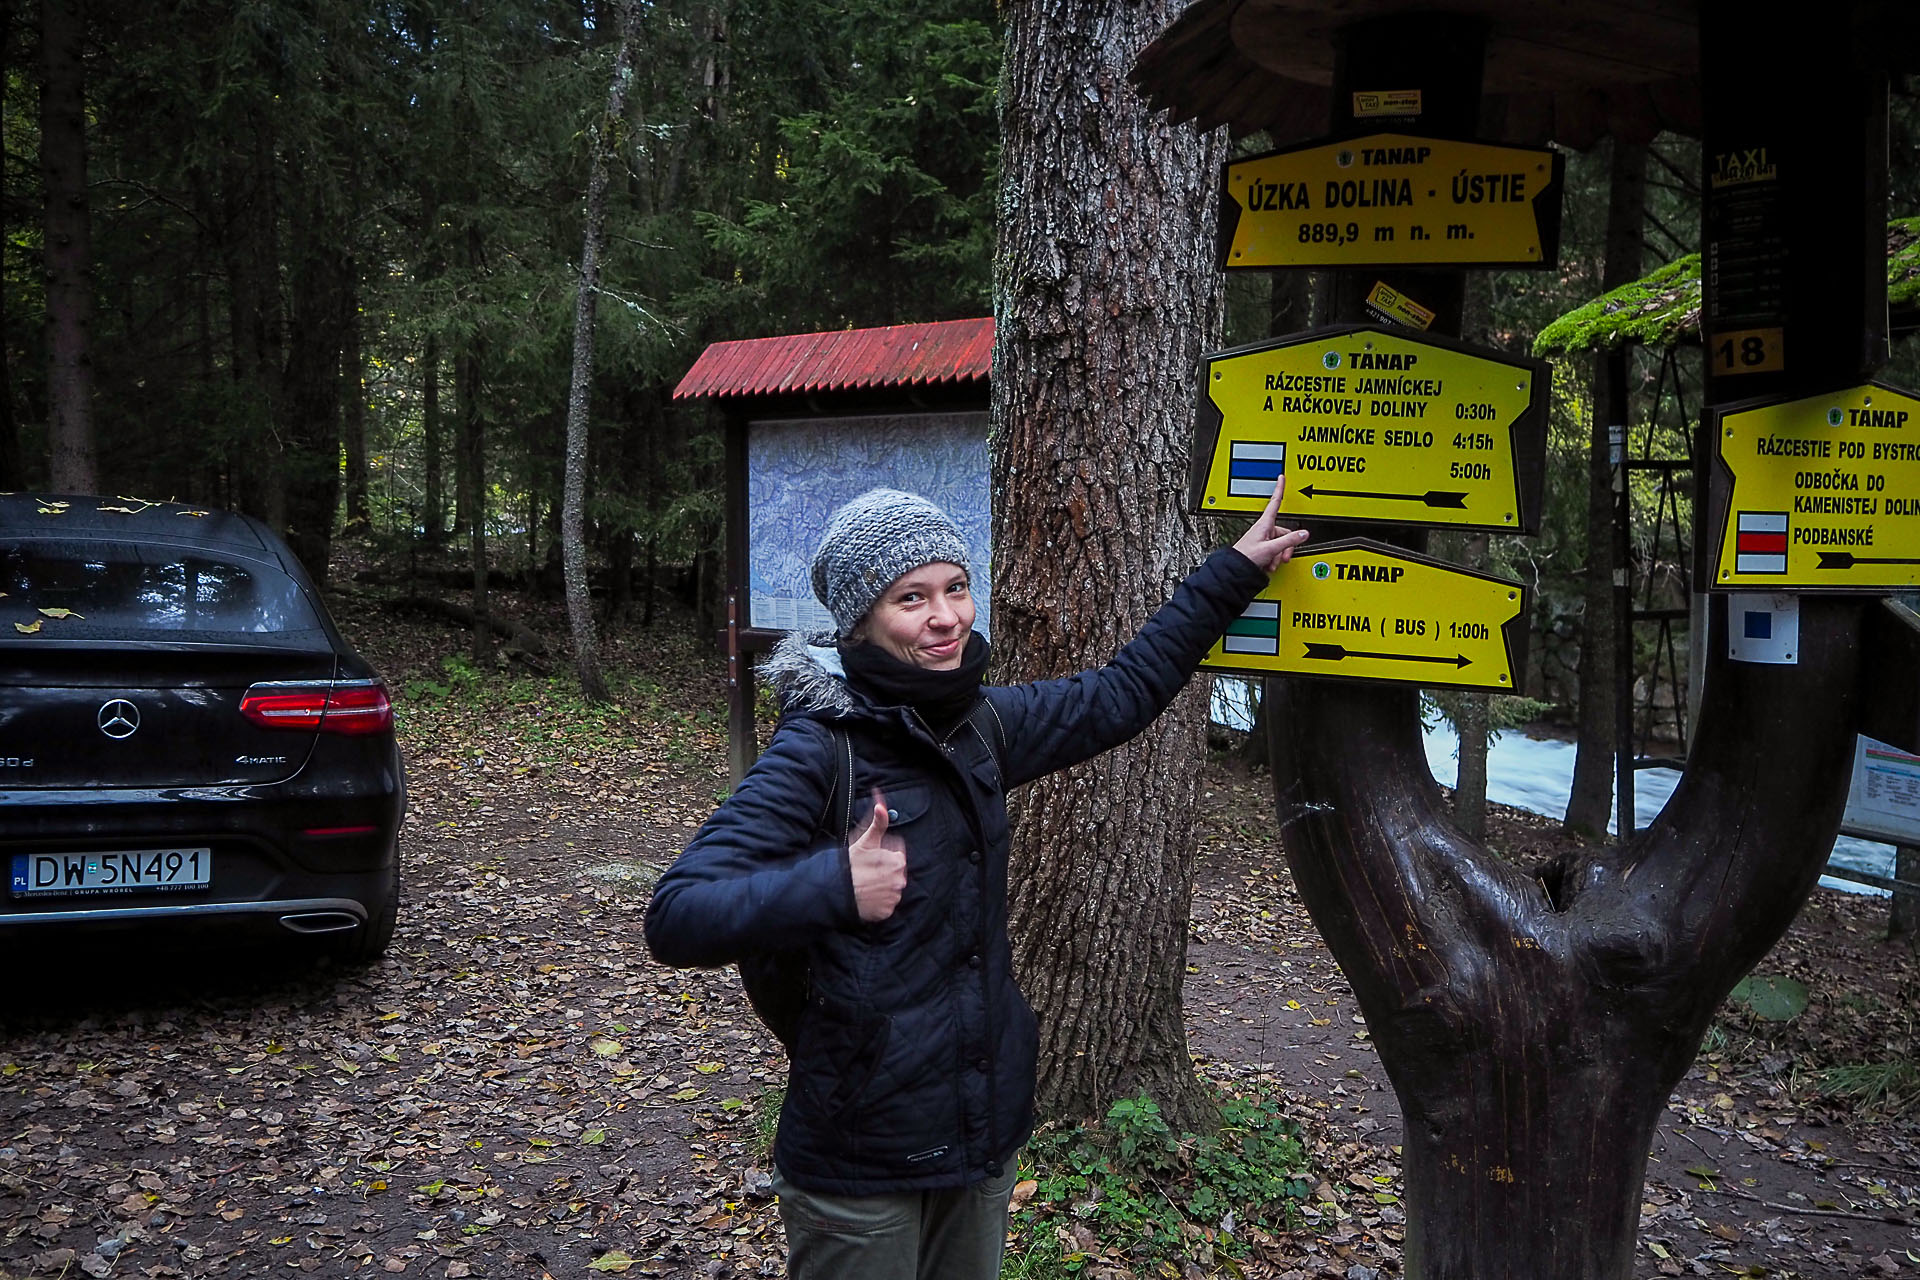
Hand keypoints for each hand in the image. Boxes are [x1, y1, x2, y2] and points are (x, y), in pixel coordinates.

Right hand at [848, 789, 906, 922]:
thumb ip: (878, 824)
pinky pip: (885, 905)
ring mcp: (893, 898)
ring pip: (890, 889)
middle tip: (865, 871)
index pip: (897, 856)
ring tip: (864, 884)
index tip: (870, 858)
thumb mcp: (864, 841)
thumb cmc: (849, 864)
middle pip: (894, 873)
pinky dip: (877, 902)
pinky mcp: (886, 912)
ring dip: (880, 886)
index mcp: (897, 862)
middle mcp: (899, 881)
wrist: (834, 891)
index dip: (882, 855)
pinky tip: (865, 896)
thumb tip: (881, 806)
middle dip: (883, 871)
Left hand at [1231, 474, 1308, 571]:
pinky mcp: (1262, 548)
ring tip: (1271, 562)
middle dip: (1285, 547)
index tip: (1281, 477)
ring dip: (1278, 555)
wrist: (1235, 570)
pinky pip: (1275, 551)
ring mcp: (1263, 539)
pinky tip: (1268, 565)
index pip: (1275, 502)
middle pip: (1284, 532)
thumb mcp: (1271, 548)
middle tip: (1282, 557)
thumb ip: (1289, 541)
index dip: (1279, 489)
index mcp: (1264, 523)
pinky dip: (1274, 559)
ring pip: (1280, 544)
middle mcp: (1264, 529)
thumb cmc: (1246, 556)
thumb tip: (1303, 534)